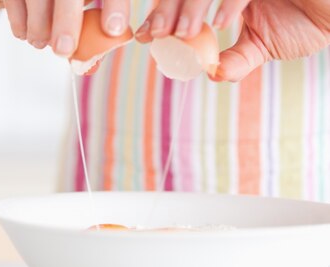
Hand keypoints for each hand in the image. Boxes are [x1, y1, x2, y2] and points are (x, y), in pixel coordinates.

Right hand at [0, 0, 129, 56]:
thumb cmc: (58, 2)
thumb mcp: (77, 10)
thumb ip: (87, 32)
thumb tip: (92, 65)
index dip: (115, 6)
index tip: (114, 30)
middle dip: (66, 21)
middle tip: (64, 49)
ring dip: (39, 27)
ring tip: (40, 42)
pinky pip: (13, 0)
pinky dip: (20, 23)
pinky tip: (25, 33)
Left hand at [135, 0, 329, 81]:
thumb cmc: (305, 21)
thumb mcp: (263, 46)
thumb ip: (236, 60)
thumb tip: (212, 74)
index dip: (162, 14)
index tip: (145, 37)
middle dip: (168, 9)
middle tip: (155, 33)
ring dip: (193, 7)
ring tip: (184, 33)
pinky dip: (230, 3)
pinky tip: (221, 23)